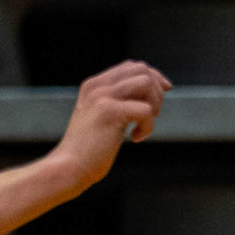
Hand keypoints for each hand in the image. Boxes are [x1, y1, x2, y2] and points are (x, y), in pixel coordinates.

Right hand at [50, 60, 171, 193]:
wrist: (69, 168)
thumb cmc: (88, 151)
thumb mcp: (101, 119)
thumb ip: (117, 104)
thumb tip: (148, 97)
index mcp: (94, 85)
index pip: (131, 66)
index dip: (153, 76)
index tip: (165, 90)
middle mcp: (98, 86)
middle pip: (141, 69)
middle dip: (156, 91)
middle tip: (152, 115)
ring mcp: (102, 96)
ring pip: (145, 83)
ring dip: (154, 104)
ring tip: (143, 125)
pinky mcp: (109, 112)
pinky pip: (145, 110)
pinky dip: (147, 127)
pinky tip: (135, 138)